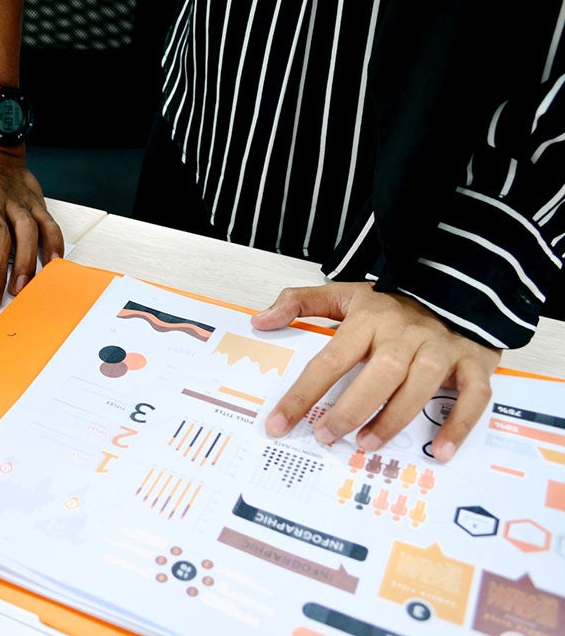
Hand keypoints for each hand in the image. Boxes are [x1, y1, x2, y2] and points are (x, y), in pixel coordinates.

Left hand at [254, 282, 500, 461]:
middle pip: (380, 373)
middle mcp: (406, 334)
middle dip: (351, 409)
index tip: (278, 423)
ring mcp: (442, 348)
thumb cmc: (393, 302)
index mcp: (370, 319)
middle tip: (327, 436)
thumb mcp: (344, 293)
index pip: (329, 359)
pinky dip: (459, 424)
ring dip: (395, 418)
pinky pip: (473, 396)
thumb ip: (300, 303)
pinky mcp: (474, 362)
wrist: (457, 284)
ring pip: (421, 385)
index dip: (302, 394)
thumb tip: (260, 321)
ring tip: (367, 444)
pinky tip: (440, 451)